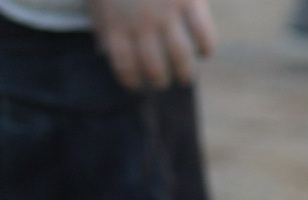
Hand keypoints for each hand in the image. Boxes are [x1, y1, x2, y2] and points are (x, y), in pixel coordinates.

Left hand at [90, 0, 214, 89]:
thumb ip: (102, 22)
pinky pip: (203, 34)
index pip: (124, 66)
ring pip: (180, 58)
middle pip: (154, 67)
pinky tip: (203, 52)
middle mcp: (141, 23)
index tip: (137, 84)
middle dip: (159, 80)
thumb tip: (104, 50)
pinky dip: (205, 48)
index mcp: (116, 22)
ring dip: (183, 73)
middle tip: (163, 81)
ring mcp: (166, 13)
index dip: (131, 81)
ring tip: (184, 77)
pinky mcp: (188, 1)